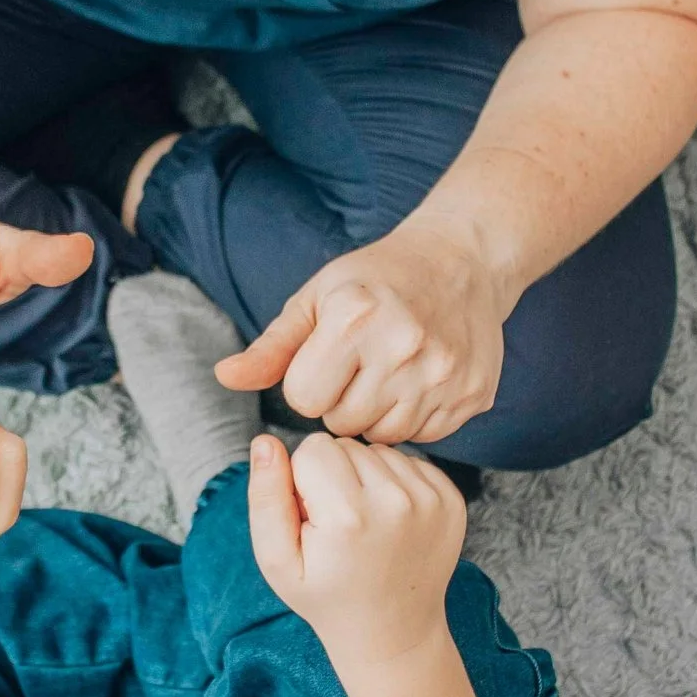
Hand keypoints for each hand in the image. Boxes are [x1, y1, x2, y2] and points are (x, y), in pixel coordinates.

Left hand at [217, 217, 508, 443]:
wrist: (463, 260)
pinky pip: (423, 436)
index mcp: (354, 319)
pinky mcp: (472, 395)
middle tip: (360, 364)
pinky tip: (418, 380)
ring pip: (382, 436)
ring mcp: (443, 374)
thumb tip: (224, 377)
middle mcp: (403, 348)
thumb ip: (272, 346)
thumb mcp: (317, 298)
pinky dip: (414, 416)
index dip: (309, 382)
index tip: (328, 357)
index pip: (304, 399)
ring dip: (377, 413)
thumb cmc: (377, 278)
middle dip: (341, 400)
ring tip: (388, 372)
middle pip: (342, 422)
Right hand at [247, 432, 465, 675]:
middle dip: (334, 476)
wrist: (394, 631)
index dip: (302, 479)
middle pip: (347, 445)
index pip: (313, 447)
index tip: (312, 517)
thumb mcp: (277, 560)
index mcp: (347, 517)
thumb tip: (265, 441)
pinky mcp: (452, 500)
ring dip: (365, 477)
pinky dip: (395, 483)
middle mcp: (395, 502)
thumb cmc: (327, 596)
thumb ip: (265, 497)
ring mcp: (430, 500)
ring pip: (379, 450)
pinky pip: (410, 461)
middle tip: (338, 525)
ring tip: (365, 524)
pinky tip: (390, 521)